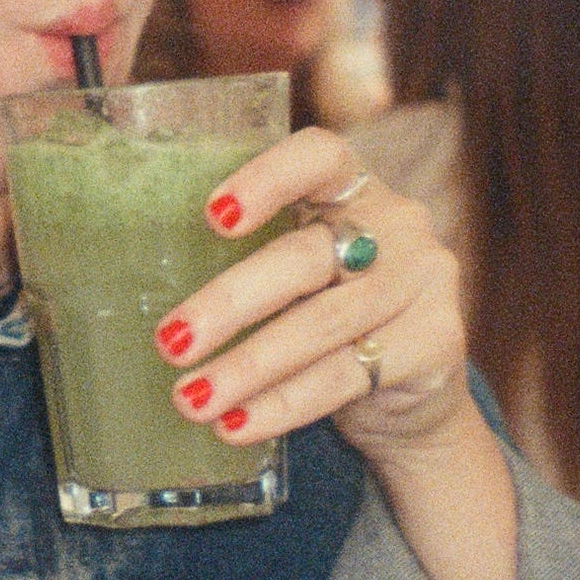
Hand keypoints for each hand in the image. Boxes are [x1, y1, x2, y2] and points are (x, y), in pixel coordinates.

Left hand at [151, 125, 472, 476]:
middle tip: (170, 342)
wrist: (414, 400)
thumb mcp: (300, 277)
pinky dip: (283, 404)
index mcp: (355, 189)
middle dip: (230, 303)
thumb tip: (142, 293)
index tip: (212, 216)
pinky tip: (238, 424)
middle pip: (305, 258)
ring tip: (191, 399)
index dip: (267, 177)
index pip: (320, 156)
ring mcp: (424, 282)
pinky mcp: (437, 343)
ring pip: (321, 325)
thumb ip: (251, 261)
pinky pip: (346, 376)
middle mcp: (398, 226)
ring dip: (248, 368)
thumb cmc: (329, 320)